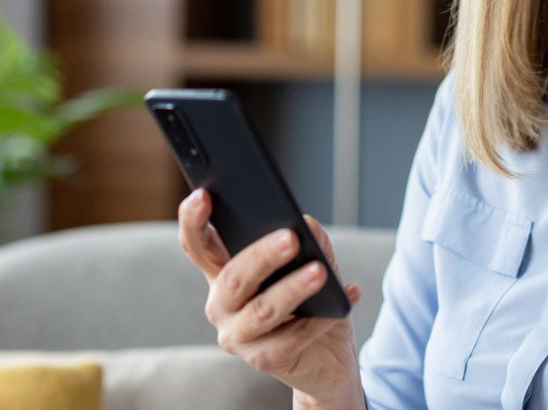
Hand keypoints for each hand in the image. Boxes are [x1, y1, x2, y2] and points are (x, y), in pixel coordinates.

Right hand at [177, 188, 364, 406]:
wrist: (326, 354)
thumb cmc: (313, 300)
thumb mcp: (312, 262)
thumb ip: (308, 240)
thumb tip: (306, 224)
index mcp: (225, 272)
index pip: (198, 245)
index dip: (193, 221)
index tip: (203, 195)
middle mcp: (222, 304)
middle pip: (234, 277)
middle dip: (261, 256)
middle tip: (290, 238)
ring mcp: (238, 335)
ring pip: (262, 310)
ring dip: (292, 289)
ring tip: (319, 272)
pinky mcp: (263, 359)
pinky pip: (290, 338)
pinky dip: (320, 320)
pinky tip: (345, 299)